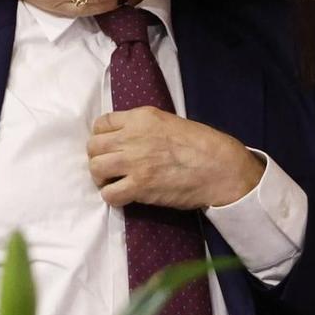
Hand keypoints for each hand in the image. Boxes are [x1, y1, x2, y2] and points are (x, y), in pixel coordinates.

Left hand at [88, 108, 264, 208]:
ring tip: (114, 183)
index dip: (101, 137)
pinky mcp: (139, 186)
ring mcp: (134, 162)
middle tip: (110, 169)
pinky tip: (124, 197)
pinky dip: (112, 197)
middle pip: (93, 146)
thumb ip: (144, 127)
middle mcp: (131, 136)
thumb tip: (126, 138)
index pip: (101, 123)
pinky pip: (109, 194)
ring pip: (96, 169)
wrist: (221, 168)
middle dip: (98, 158)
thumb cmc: (202, 144)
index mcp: (140, 117)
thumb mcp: (169, 122)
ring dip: (102, 178)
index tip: (108, 148)